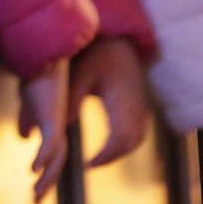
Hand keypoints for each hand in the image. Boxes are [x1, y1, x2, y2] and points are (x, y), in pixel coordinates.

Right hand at [18, 59, 68, 202]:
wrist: (44, 56)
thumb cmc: (37, 76)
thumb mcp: (28, 101)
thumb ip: (27, 118)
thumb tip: (24, 137)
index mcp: (54, 126)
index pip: (51, 156)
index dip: (44, 174)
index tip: (35, 191)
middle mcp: (58, 127)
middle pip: (55, 162)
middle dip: (45, 184)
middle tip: (35, 202)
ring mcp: (57, 122)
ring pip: (55, 157)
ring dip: (46, 177)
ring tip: (35, 193)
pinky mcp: (54, 116)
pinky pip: (50, 142)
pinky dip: (43, 157)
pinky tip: (34, 168)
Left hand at [68, 37, 149, 166]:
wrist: (118, 39)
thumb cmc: (97, 53)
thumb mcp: (81, 73)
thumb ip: (72, 98)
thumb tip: (62, 124)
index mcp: (122, 98)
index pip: (121, 137)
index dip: (107, 154)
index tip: (89, 163)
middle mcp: (136, 104)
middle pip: (133, 141)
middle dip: (114, 156)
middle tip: (91, 164)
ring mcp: (140, 104)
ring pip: (137, 137)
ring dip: (120, 150)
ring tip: (97, 159)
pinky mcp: (139, 103)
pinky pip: (137, 129)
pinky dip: (125, 141)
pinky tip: (108, 145)